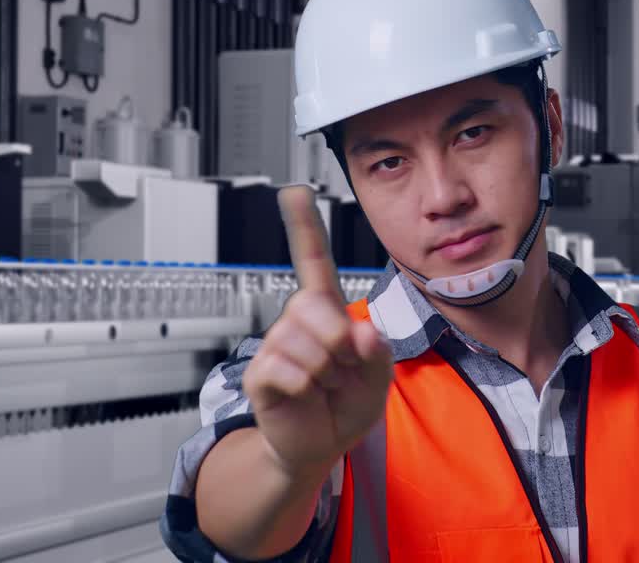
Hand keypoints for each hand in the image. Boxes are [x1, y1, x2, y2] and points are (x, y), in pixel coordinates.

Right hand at [242, 186, 393, 475]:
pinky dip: (305, 388)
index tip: (293, 192)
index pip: (313, 262)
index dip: (304, 227)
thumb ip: (378, 353)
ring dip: (325, 373)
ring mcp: (275, 346)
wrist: (320, 446)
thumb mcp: (378, 378)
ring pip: (303, 343)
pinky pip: (285, 370)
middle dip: (338, 342)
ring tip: (323, 386)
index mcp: (327, 312)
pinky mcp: (260, 374)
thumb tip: (361, 334)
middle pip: (313, 305)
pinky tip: (304, 396)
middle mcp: (296, 321)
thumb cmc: (347, 403)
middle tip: (340, 370)